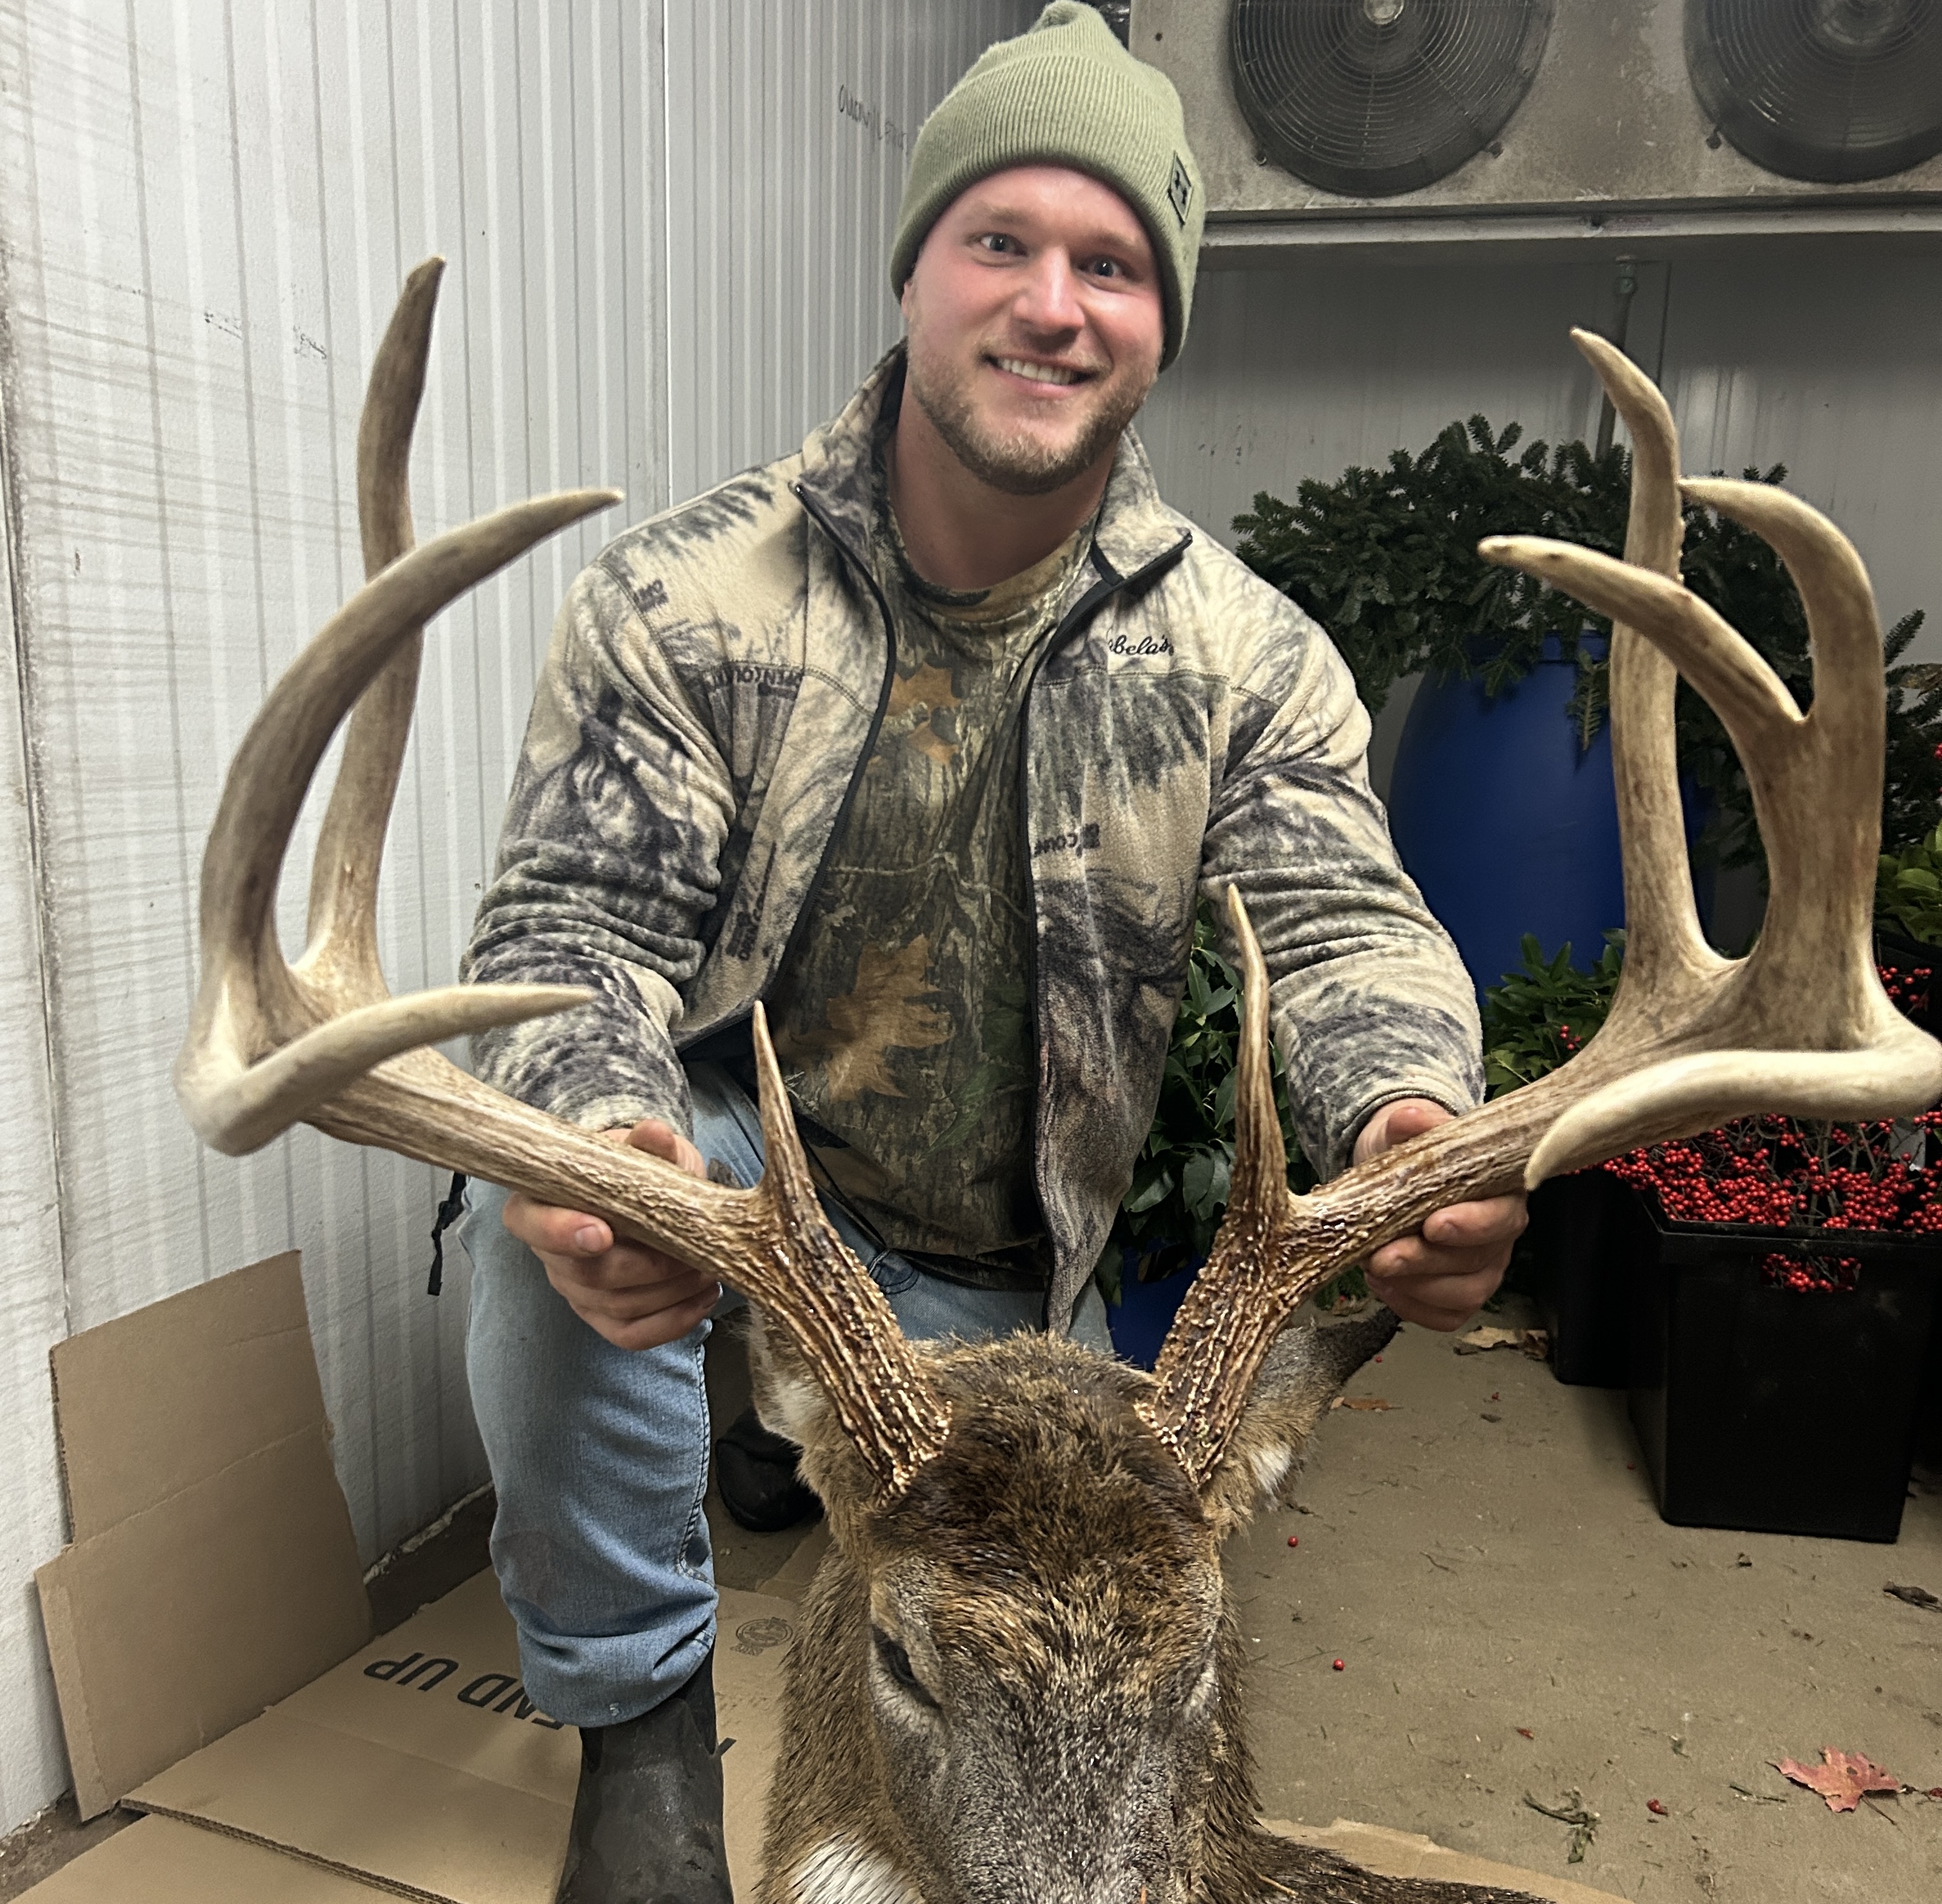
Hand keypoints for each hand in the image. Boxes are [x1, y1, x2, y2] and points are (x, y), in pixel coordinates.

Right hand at [501, 1118, 719, 1349]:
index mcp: (539, 1204)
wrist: (644, 1190)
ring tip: (708, 1266)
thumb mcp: (639, 1149)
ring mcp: (574, 1288)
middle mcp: (549, 1253)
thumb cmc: (632, 1167)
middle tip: (691, 1247)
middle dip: (646, 1265)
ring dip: (670, 1290)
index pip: (533, 1225)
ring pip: (616, 1305)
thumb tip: (655, 1134)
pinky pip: (632, 1334)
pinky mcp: (602, 1315)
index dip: (563, 1233)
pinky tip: (703, 1298)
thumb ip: (645, 1145)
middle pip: (585, 1274)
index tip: (602, 1233)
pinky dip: (673, 1322)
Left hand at [1351, 1098, 1525, 1330]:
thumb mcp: (1406, 1129)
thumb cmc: (1411, 1152)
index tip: (1434, 1224)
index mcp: (1500, 1190)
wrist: (1392, 1171)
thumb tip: (1410, 1117)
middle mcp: (1499, 1233)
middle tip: (1384, 1256)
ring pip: (1465, 1294)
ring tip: (1376, 1269)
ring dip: (1417, 1288)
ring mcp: (1483, 1266)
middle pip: (1479, 1261)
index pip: (1502, 1215)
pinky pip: (1446, 1315)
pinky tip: (1385, 1286)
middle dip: (1427, 1262)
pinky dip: (1412, 1307)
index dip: (1472, 1225)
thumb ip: (1412, 1123)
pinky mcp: (1459, 1292)